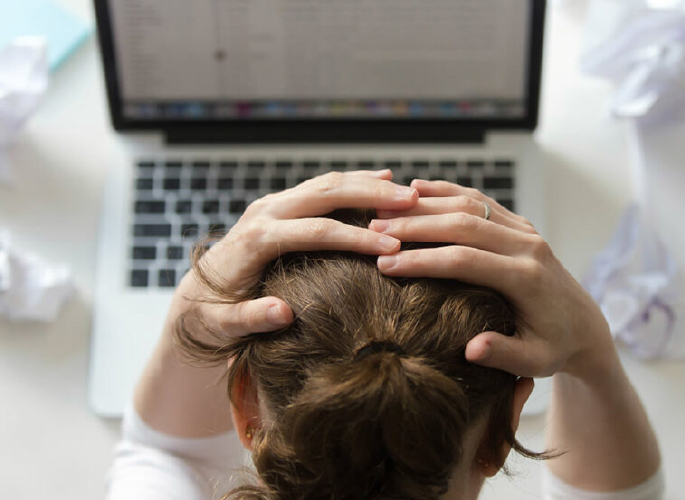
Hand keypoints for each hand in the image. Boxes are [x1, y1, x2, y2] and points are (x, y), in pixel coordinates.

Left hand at [171, 170, 418, 343]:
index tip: (392, 247)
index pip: (316, 232)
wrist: (193, 296)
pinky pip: (322, 187)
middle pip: (326, 194)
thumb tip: (283, 313)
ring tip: (408, 192)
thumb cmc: (211, 316)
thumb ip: (250, 319)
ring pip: (326, 183)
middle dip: (371, 196)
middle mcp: (264, 213)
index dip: (356, 238)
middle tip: (411, 202)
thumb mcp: (223, 326)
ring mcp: (272, 204)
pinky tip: (383, 179)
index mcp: (255, 240)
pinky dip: (354, 182)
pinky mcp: (280, 204)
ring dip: (368, 184)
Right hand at [369, 180, 615, 378]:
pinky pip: (479, 199)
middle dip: (415, 226)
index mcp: (527, 277)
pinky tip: (415, 189)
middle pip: (463, 224)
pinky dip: (446, 191)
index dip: (423, 260)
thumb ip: (504, 355)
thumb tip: (472, 349)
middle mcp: (527, 245)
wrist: (584, 325)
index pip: (466, 260)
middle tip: (372, 230)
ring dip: (424, 204)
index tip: (386, 265)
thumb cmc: (555, 347)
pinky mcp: (519, 224)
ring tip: (382, 210)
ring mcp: (524, 230)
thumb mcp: (535, 362)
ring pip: (469, 203)